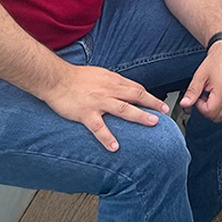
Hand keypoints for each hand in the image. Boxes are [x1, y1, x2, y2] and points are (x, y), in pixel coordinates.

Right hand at [43, 63, 167, 151]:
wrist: (56, 79)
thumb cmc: (77, 77)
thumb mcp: (100, 74)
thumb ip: (113, 82)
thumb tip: (125, 88)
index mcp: (113, 81)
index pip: (136, 88)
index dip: (148, 96)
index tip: (159, 104)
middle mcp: (109, 91)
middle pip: (136, 96)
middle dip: (152, 103)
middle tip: (165, 112)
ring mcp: (99, 103)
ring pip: (124, 109)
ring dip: (140, 116)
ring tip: (153, 123)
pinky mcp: (86, 114)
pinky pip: (99, 128)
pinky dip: (108, 138)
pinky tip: (115, 147)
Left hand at [179, 41, 221, 123]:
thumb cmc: (214, 61)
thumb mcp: (199, 76)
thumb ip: (192, 92)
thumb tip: (185, 103)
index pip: (210, 112)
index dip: (201, 107)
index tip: (199, 98)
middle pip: (219, 116)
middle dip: (209, 110)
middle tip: (205, 98)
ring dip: (218, 111)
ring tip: (213, 98)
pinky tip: (220, 99)